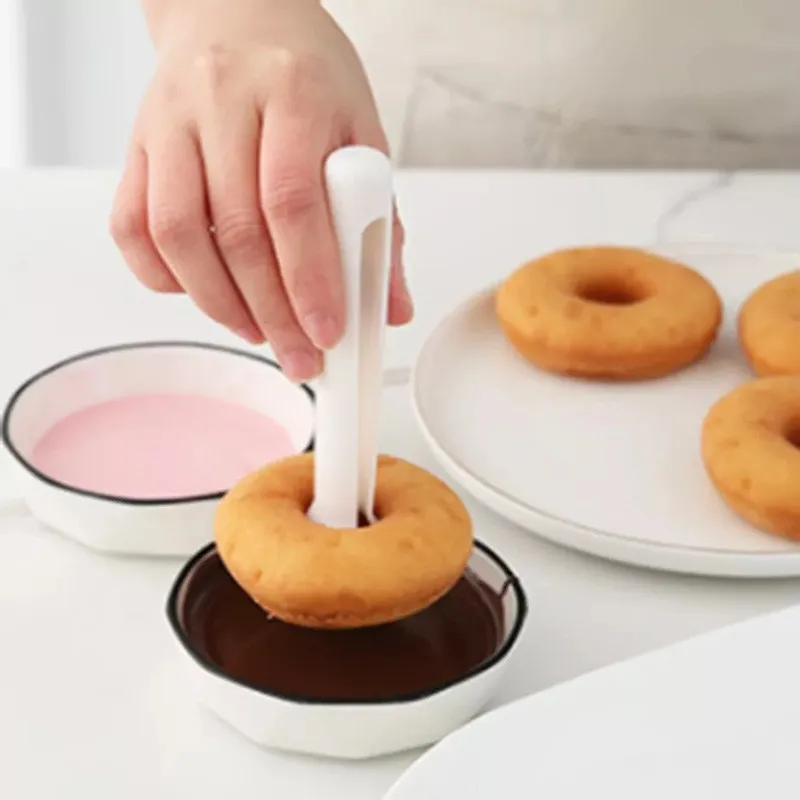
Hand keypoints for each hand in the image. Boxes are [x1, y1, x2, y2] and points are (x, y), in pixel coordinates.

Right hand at [110, 0, 412, 380]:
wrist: (237, 11)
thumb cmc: (305, 73)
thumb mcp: (361, 131)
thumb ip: (379, 221)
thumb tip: (391, 307)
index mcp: (292, 91)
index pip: (293, 201)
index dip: (309, 278)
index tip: (327, 332)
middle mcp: (220, 101)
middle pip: (237, 229)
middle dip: (272, 312)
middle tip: (299, 355)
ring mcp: (168, 123)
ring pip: (176, 233)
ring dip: (219, 303)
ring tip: (258, 332)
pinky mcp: (136, 146)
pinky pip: (132, 226)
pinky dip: (164, 277)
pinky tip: (205, 294)